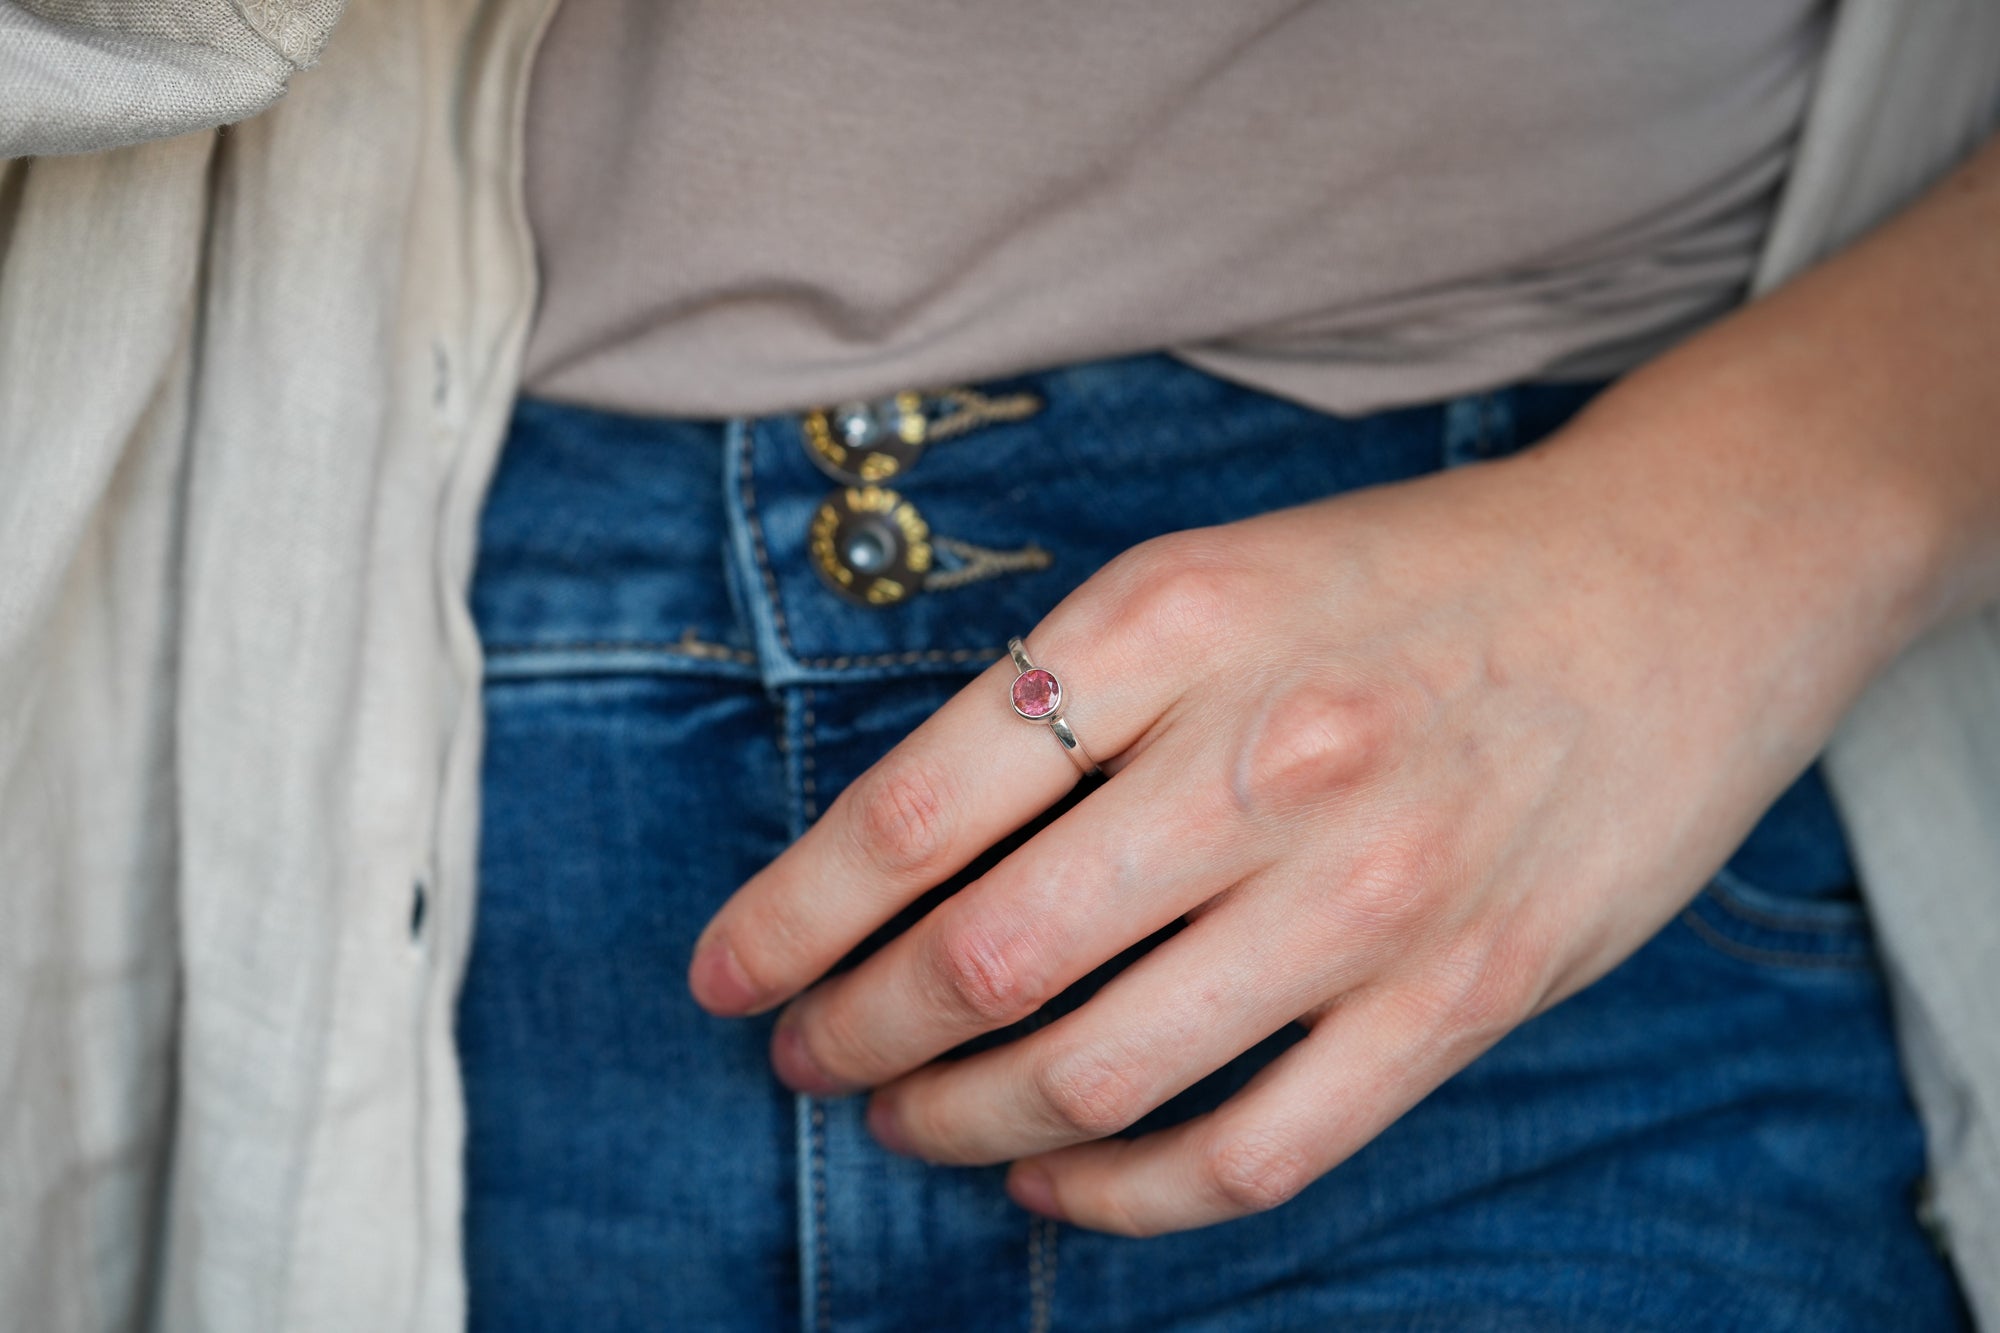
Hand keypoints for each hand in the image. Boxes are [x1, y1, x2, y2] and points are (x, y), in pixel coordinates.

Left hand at [684, 398, 1921, 1236]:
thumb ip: (1071, 697)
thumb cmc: (1412, 579)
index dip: (789, 917)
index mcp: (1175, 620)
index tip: (725, 975)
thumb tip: (900, 857)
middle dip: (851, 1033)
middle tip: (804, 1052)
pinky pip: (1250, 1154)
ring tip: (903, 1115)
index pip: (917, 808)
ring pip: (1097, 1073)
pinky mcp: (1463, 998)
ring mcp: (1373, 893)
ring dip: (958, 1118)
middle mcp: (1267, 756)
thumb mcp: (1216, 572)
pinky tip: (1051, 1174)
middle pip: (987, 958)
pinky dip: (1118, 1193)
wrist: (1675, 582)